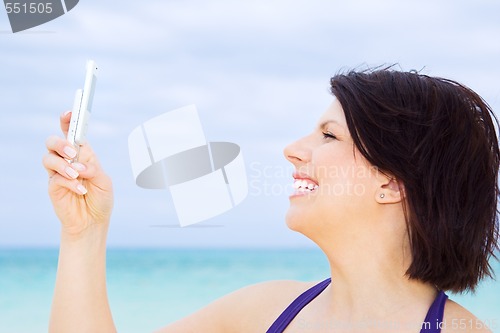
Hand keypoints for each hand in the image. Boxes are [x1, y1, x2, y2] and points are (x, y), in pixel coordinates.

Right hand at [43, 111, 112, 236]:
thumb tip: (79, 166)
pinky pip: (55, 178)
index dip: (67, 120)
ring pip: (48, 158)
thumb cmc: (100, 198)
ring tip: (77, 175)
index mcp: (83, 154)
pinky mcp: (53, 186)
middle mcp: (68, 160)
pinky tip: (80, 190)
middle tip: (72, 153)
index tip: (69, 112)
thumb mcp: (104, 181)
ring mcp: (58, 173)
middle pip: (52, 141)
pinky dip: (69, 183)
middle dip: (60, 143)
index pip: (72, 133)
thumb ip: (94, 169)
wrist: (93, 221)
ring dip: (63, 165)